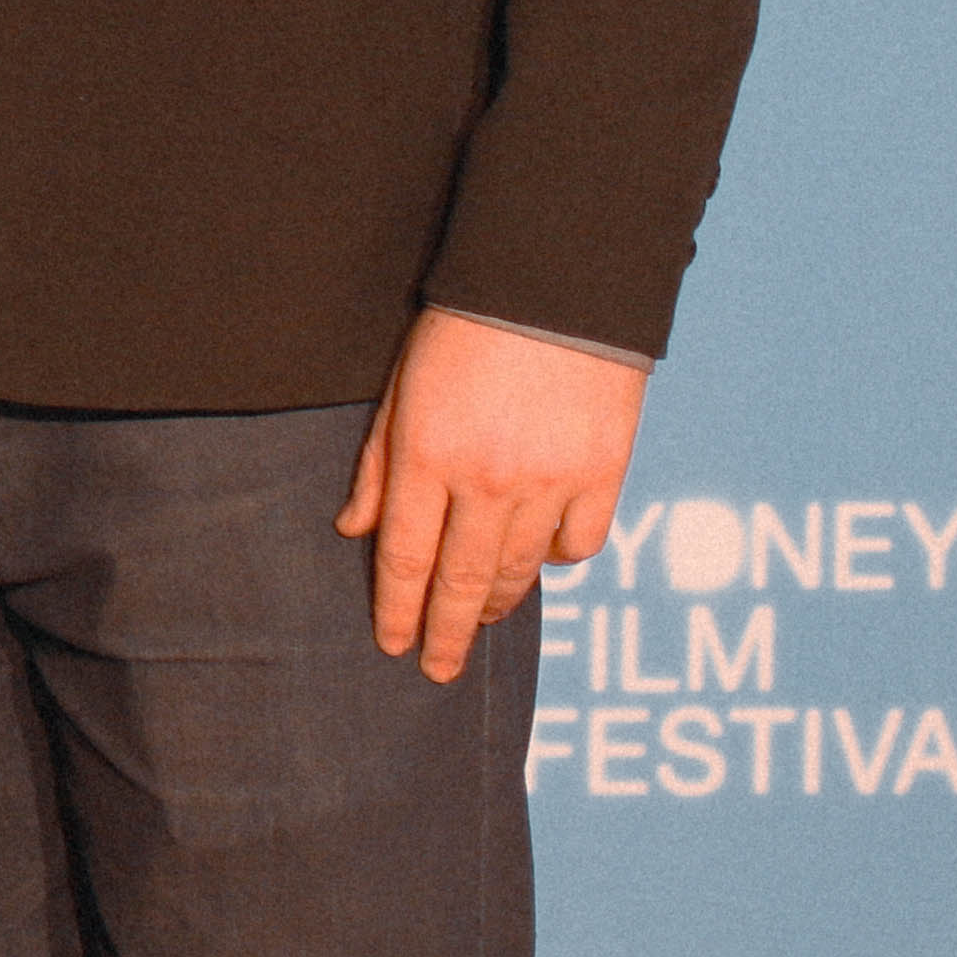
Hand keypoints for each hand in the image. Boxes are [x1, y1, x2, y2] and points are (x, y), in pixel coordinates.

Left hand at [334, 309, 643, 680]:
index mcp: (427, 456)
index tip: (393, 644)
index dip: (398, 608)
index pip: (406, 556)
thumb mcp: (400, 388)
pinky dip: (559, 558)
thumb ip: (379, 465)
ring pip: (520, 569)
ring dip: (497, 602)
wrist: (554, 286)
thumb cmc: (462, 329)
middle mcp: (487, 481)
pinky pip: (580, 543)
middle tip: (437, 670)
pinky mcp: (602, 474)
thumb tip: (354, 530)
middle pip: (462, 580)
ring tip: (481, 621)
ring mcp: (549, 482)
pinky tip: (542, 559)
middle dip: (447, 632)